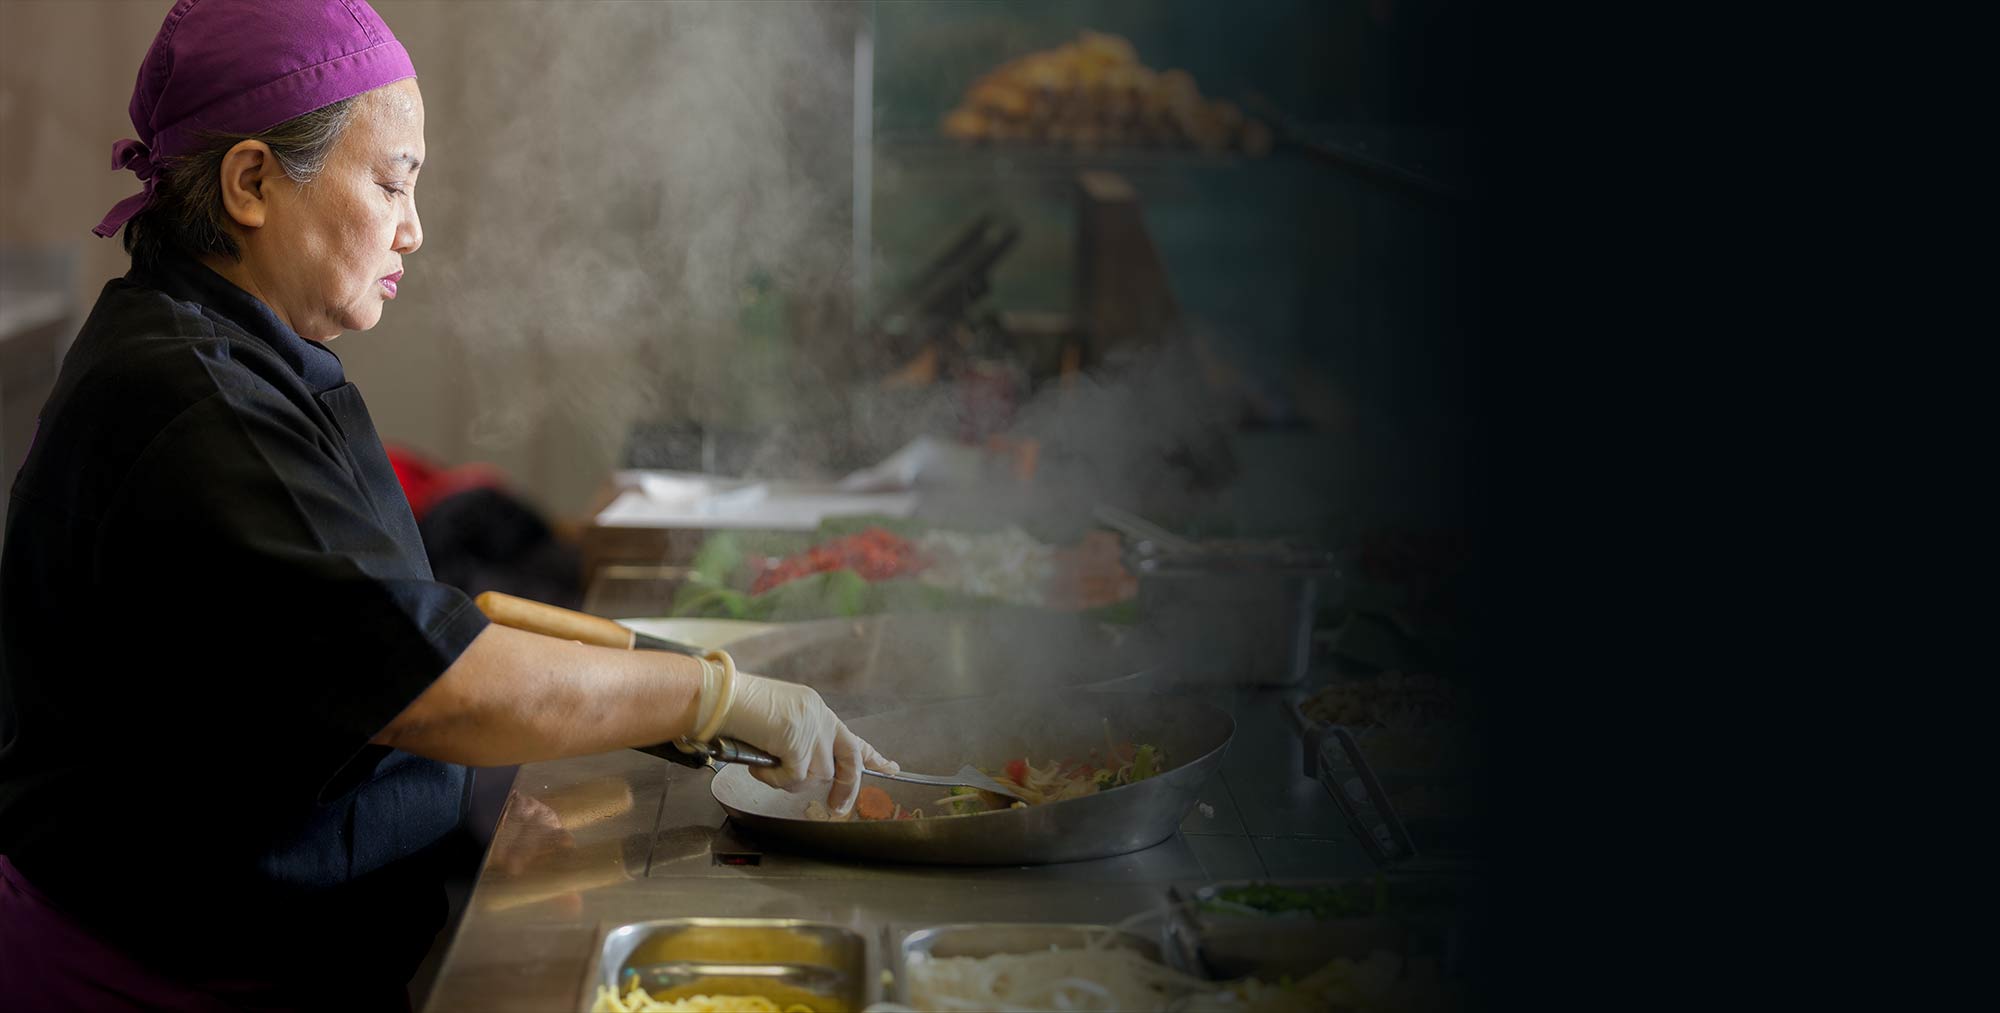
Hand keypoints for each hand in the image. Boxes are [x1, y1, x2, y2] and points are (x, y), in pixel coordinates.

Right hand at [718, 671, 897, 815]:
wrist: (718, 697)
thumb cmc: (735, 709)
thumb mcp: (776, 722)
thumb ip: (794, 740)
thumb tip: (795, 768)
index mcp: (815, 710)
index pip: (850, 737)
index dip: (872, 755)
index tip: (891, 768)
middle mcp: (820, 717)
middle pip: (848, 761)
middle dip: (846, 788)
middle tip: (837, 807)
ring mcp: (811, 729)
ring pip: (816, 776)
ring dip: (788, 780)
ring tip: (764, 763)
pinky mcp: (798, 743)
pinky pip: (793, 779)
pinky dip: (773, 779)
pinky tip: (757, 764)